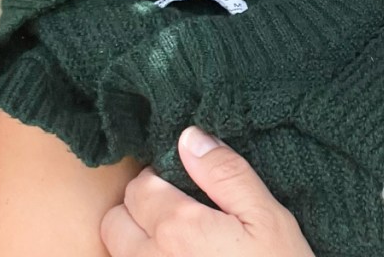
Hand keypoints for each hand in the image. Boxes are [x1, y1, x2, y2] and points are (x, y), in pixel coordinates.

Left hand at [101, 126, 314, 256]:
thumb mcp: (267, 216)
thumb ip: (226, 174)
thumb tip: (189, 137)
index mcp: (179, 228)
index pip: (140, 185)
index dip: (162, 176)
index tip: (186, 182)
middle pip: (116, 220)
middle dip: (139, 207)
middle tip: (178, 209)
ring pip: (117, 252)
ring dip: (137, 239)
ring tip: (177, 239)